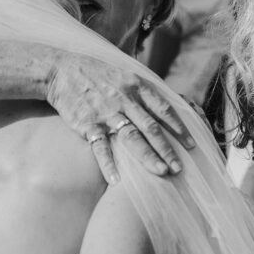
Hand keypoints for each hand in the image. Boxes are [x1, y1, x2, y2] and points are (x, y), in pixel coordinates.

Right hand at [45, 53, 195, 183]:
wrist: (62, 71)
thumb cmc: (99, 75)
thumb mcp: (125, 76)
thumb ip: (145, 93)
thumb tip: (169, 108)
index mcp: (136, 87)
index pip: (164, 109)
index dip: (179, 127)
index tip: (192, 145)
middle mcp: (124, 100)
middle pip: (151, 127)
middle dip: (167, 149)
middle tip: (179, 168)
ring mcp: (106, 113)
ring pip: (131, 138)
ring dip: (147, 157)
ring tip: (161, 173)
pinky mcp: (88, 124)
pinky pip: (100, 147)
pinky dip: (108, 165)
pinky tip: (116, 181)